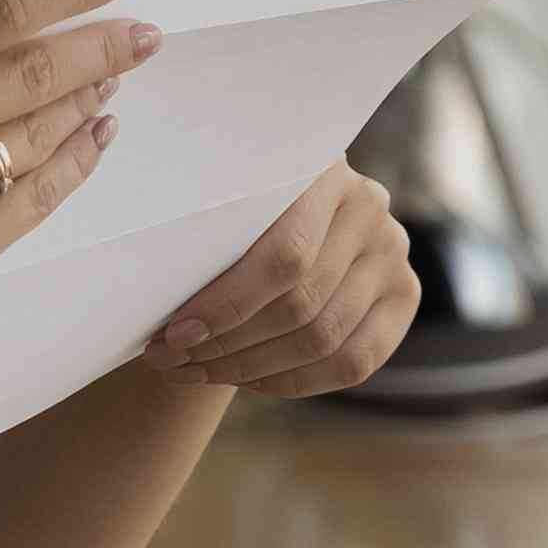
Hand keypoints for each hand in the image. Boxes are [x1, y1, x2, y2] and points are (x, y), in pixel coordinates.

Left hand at [146, 166, 419, 401]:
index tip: (171, 335)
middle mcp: (368, 205)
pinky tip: (246, 378)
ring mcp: (393, 251)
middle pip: (301, 304)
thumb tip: (143, 284)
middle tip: (170, 361)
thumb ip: (199, 222)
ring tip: (196, 371)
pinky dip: (292, 381)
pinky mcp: (404, 294)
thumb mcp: (215, 193)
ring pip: (324, 339)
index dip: (226, 306)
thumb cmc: (226, 205)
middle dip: (226, 344)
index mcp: (319, 166)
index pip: (284, 257)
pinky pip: (354, 362)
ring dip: (249, 368)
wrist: (278, 206)